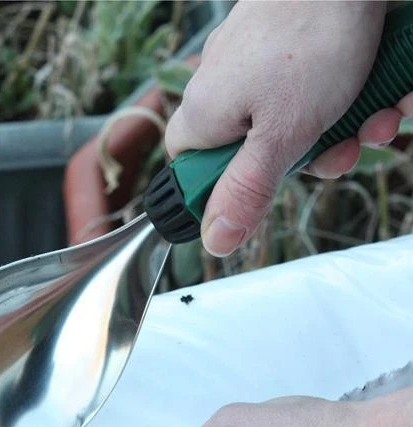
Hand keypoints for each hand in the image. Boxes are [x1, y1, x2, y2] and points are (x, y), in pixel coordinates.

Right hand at [165, 1, 412, 256]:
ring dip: (342, 131)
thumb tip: (213, 242)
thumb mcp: (280, 135)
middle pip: (254, 153)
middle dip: (307, 160)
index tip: (261, 188)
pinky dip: (350, 100)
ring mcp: (257, 68)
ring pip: (292, 125)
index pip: (192, 169)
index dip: (224, 187)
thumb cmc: (310, 37)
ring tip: (375, 118)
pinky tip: (382, 96)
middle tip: (337, 152)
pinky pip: (312, 94)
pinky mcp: (289, 50)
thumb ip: (245, 192)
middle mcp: (223, 90)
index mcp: (204, 114)